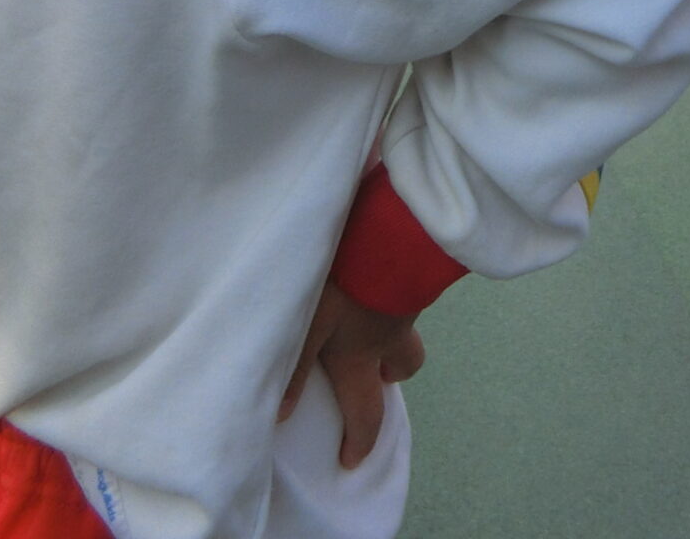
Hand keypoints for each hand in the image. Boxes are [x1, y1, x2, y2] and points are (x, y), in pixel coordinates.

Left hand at [279, 280, 425, 467]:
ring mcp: (405, 303)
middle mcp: (390, 337)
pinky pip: (403, 297)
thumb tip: (279, 416)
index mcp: (363, 356)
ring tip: (370, 322)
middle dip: (390, 378)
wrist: (391, 230)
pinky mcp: (410, 272)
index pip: (366, 411)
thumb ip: (292, 366)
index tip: (352, 460)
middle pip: (403, 369)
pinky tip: (370, 278)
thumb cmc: (346, 281)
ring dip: (393, 337)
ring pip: (407, 332)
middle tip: (374, 373)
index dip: (360, 441)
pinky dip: (389, 297)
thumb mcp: (309, 323)